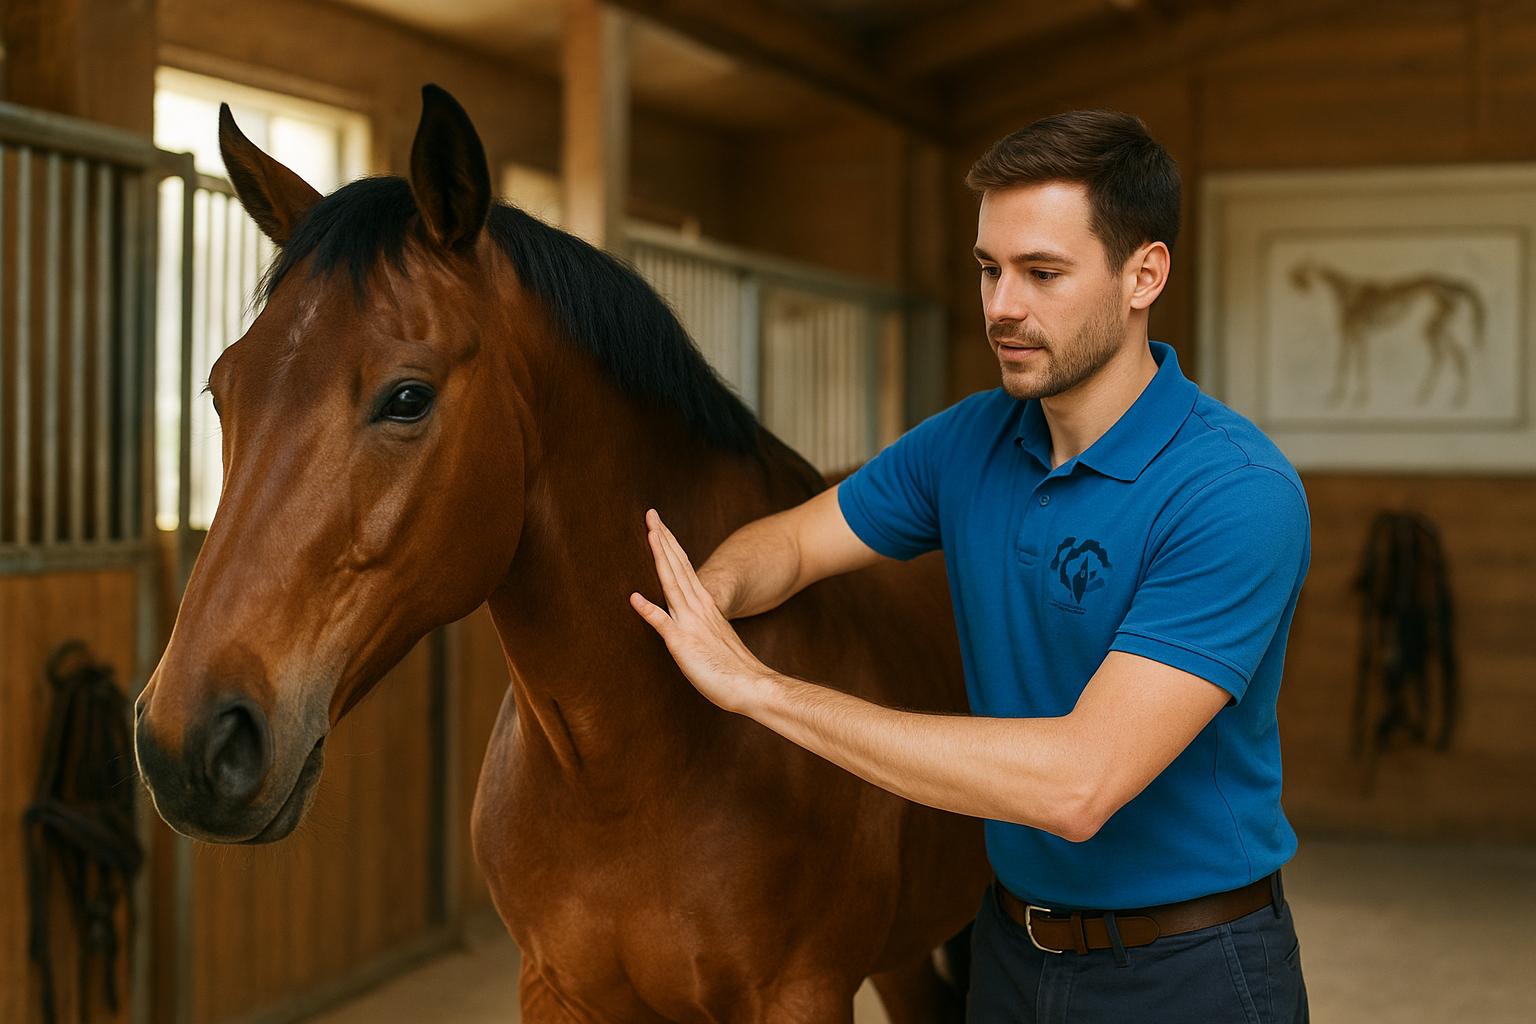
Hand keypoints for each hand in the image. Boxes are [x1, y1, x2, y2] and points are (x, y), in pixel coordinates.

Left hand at [630, 509, 775, 714]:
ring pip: (672, 584)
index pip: (685, 568)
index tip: (660, 525)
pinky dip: (649, 610)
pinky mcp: (683, 645)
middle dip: (663, 539)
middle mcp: (698, 608)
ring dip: (660, 558)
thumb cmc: (733, 669)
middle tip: (651, 514)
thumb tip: (689, 621)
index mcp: (705, 606)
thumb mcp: (715, 639)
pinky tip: (633, 597)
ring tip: (649, 533)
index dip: (670, 546)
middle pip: (677, 567)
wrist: (752, 687)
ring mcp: (691, 624)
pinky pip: (663, 625)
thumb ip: (702, 625)